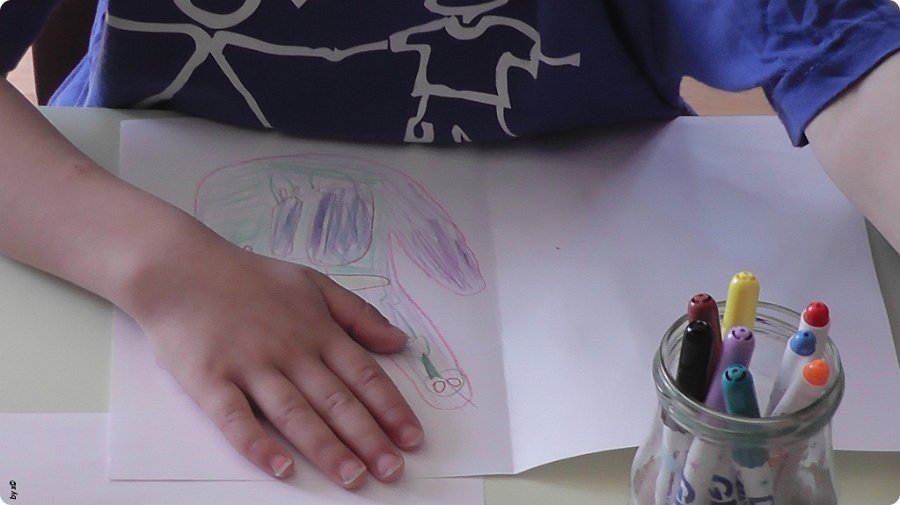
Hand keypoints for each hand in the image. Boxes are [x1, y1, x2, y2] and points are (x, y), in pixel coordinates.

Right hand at [127, 236, 423, 488]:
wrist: (181, 267)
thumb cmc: (250, 278)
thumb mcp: (313, 283)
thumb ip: (358, 314)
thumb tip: (399, 341)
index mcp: (318, 330)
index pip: (364, 375)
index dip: (391, 409)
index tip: (412, 438)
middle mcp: (290, 351)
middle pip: (336, 401)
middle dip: (369, 438)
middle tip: (393, 470)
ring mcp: (250, 367)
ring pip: (295, 414)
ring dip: (326, 448)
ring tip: (353, 477)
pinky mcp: (210, 380)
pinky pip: (235, 419)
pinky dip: (258, 444)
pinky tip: (281, 468)